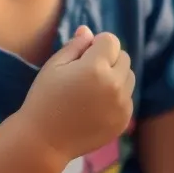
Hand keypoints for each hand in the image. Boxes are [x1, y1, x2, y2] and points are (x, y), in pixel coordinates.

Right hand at [21, 25, 134, 163]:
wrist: (44, 141)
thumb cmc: (45, 99)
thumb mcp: (54, 66)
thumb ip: (75, 46)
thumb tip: (89, 31)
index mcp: (96, 68)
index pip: (111, 41)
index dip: (96, 45)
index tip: (82, 57)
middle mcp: (115, 85)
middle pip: (124, 57)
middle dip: (109, 59)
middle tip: (86, 73)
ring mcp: (122, 105)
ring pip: (129, 77)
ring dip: (115, 77)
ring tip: (92, 89)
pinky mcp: (124, 120)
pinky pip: (127, 98)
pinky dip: (116, 97)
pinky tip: (95, 106)